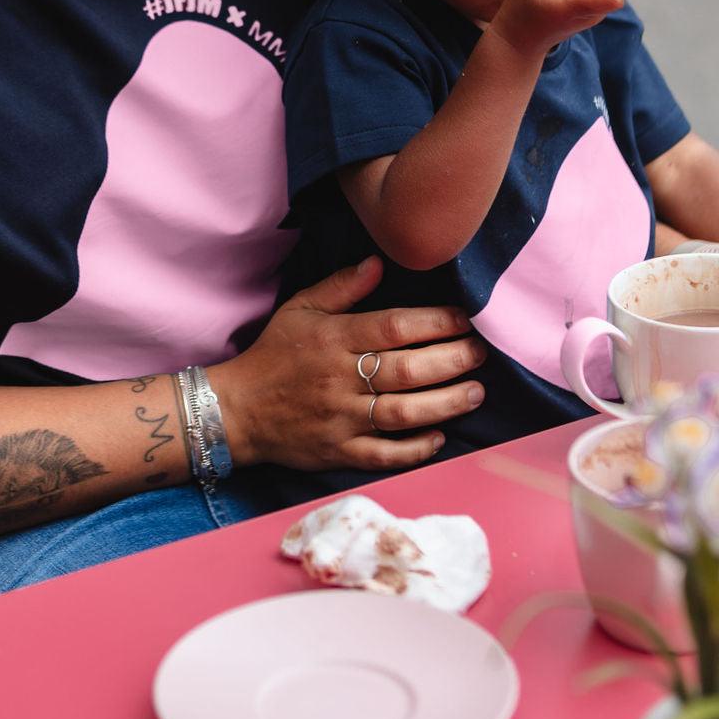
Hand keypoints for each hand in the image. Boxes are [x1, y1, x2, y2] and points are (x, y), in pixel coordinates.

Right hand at [211, 256, 485, 473]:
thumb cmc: (274, 354)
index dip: (435, 322)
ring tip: (475, 392)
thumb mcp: (299, 309)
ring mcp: (341, 419)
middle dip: (451, 361)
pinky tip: (440, 437)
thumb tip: (379, 263)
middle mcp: (340, 378)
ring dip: (445, 403)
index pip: (394, 328)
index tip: (464, 319)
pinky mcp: (339, 452)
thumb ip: (341, 287)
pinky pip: (384, 454)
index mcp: (333, 339)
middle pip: (407, 370)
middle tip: (479, 353)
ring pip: (403, 413)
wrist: (238, 409)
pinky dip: (415, 449)